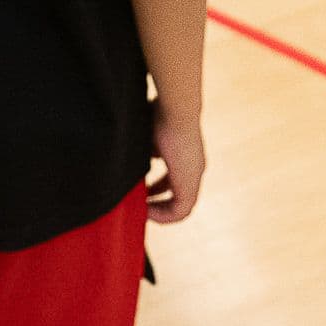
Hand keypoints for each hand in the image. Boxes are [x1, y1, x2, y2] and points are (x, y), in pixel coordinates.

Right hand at [147, 104, 206, 222]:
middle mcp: (194, 168)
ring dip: (161, 210)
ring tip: (143, 210)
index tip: (142, 188)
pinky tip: (147, 210)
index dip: (158, 187)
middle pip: (178, 194)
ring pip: (181, 205)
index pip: (174, 178)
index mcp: (186, 155)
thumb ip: (146, 148)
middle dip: (158, 200)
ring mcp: (194, 177)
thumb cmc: (160, 114)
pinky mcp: (190, 184)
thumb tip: (131, 157)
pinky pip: (180, 211)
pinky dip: (164, 215)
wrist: (176, 109)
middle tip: (141, 202)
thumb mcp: (150, 134)